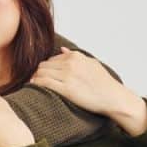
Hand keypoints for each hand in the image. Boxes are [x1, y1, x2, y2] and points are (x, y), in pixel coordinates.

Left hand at [30, 47, 146, 135]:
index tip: (44, 75)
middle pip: (43, 65)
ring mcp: (68, 76)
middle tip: (36, 81)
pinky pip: (44, 83)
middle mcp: (70, 63)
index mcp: (76, 56)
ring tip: (34, 85)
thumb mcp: (91, 63)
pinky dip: (36, 84)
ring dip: (35, 79)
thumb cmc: (104, 83)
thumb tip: (62, 49)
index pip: (51, 59)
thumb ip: (75, 56)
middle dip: (38, 73)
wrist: (113, 97)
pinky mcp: (66, 89)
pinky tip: (34, 88)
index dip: (46, 68)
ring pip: (41, 73)